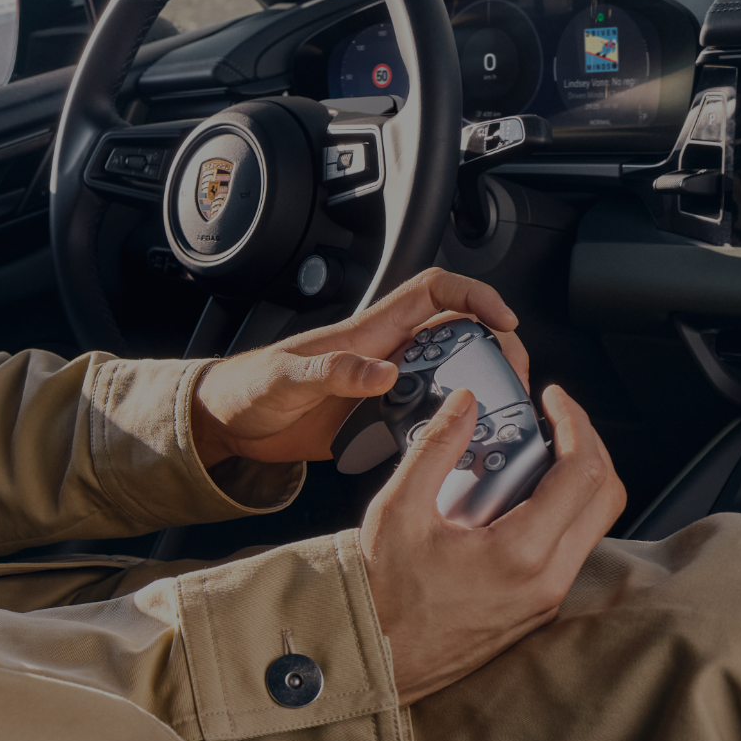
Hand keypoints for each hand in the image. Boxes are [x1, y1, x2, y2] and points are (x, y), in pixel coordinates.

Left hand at [186, 268, 529, 469]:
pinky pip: (425, 415)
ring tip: (499, 414)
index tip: (503, 319)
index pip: (432, 293)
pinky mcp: (376, 419)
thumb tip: (383, 372)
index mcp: (366, 333)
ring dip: (476, 389)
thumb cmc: (245, 390)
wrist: (227, 425)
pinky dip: (447, 425)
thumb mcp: (284, 379)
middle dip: (493, 347)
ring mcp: (383, 387)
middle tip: (513, 377)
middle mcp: (383, 354)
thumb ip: (331, 372)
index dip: (473, 296)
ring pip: (448, 375)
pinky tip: (456, 447)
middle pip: (456, 334)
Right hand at [357, 378, 627, 699]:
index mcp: (519, 554)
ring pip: (594, 526)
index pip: (582, 473)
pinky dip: (561, 513)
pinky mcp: (535, 611)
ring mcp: (544, 601)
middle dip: (588, 446)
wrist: (368, 659)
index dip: (575, 423)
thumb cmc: (378, 596)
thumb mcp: (397, 510)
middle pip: (606, 498)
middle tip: (556, 421)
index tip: (552, 401)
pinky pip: (571, 551)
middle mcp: (545, 582)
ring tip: (536, 455)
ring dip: (578, 481)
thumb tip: (465, 403)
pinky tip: (519, 497)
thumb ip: (436, 448)